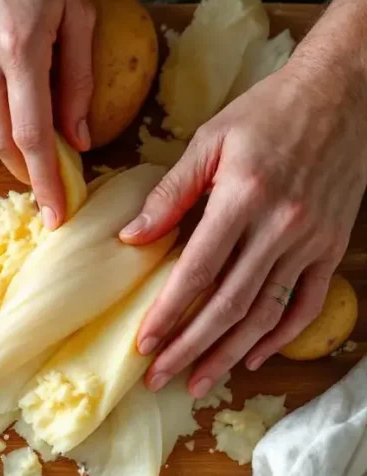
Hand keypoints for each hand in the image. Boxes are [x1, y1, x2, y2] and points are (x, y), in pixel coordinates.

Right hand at [0, 0, 93, 228]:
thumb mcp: (78, 10)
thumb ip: (79, 78)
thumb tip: (79, 137)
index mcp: (19, 46)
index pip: (31, 135)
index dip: (45, 181)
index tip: (56, 213)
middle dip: (24, 170)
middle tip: (48, 180)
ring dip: (5, 142)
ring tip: (30, 138)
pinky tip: (5, 95)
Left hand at [120, 48, 366, 398]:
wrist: (345, 92)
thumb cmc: (267, 111)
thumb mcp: (210, 139)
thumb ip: (171, 192)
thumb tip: (130, 238)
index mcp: (243, 198)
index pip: (196, 271)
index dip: (168, 312)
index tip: (143, 342)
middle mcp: (280, 227)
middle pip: (229, 304)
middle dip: (191, 347)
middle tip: (160, 378)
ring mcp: (312, 240)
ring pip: (267, 313)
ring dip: (230, 353)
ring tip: (199, 382)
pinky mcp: (333, 246)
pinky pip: (308, 303)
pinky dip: (282, 336)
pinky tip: (252, 356)